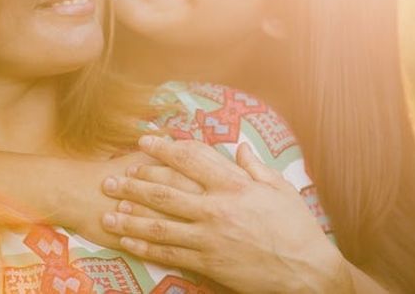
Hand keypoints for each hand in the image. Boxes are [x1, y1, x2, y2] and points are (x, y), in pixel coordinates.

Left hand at [99, 136, 350, 293]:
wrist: (307, 272)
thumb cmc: (297, 229)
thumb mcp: (281, 189)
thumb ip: (255, 167)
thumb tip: (240, 147)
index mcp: (235, 185)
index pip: (191, 159)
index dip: (164, 149)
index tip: (143, 142)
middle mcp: (218, 208)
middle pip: (165, 192)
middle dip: (134, 183)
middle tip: (110, 179)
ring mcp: (210, 237)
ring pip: (160, 224)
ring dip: (130, 216)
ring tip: (107, 210)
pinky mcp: (208, 262)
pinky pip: (169, 253)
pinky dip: (144, 245)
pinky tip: (126, 240)